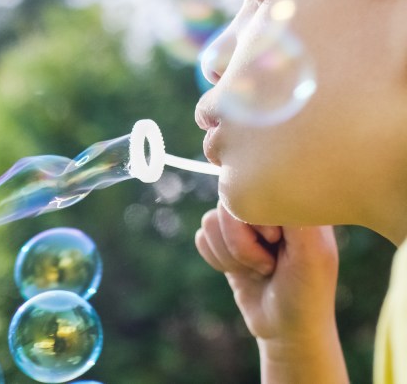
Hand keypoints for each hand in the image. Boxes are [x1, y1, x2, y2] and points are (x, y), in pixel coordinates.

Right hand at [195, 202, 338, 342]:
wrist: (285, 328)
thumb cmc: (306, 292)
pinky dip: (217, 260)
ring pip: (210, 221)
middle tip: (268, 265)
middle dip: (241, 245)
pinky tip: (241, 273)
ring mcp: (244, 224)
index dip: (256, 220)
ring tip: (258, 271)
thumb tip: (265, 184)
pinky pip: (201, 236)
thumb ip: (292, 214)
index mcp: (292, 202)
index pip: (253, 188)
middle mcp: (266, 207)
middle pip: (226, 205)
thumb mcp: (311, 252)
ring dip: (230, 256)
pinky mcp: (225, 240)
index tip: (276, 242)